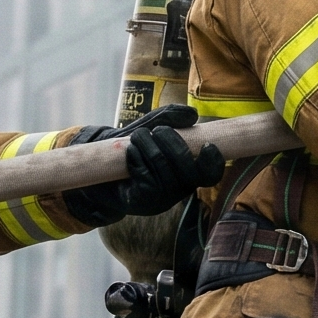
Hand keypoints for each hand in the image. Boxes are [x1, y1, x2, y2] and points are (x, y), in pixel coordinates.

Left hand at [63, 105, 227, 227]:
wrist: (102, 166)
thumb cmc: (135, 147)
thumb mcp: (152, 127)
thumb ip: (171, 117)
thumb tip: (192, 114)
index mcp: (189, 172)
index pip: (211, 174)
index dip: (214, 162)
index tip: (207, 145)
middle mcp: (180, 189)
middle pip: (187, 167)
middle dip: (170, 140)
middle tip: (156, 130)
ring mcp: (162, 199)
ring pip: (162, 166)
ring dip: (147, 144)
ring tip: (137, 137)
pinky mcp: (142, 202)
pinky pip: (145, 177)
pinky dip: (136, 158)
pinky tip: (130, 154)